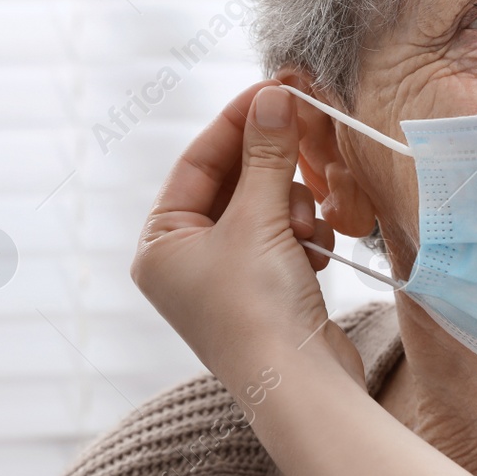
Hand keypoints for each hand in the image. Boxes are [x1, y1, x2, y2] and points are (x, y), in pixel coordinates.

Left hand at [131, 81, 364, 387]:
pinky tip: (316, 253)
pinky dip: (304, 235)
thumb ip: (267, 154)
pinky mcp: (265, 289)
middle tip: (306, 130)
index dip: (238, 122)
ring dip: (293, 207)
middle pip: (234, 182)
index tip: (276, 90)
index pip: (197, 160)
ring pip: (266, 206)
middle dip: (273, 169)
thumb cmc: (259, 310)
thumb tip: (274, 95)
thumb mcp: (259, 219)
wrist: (300, 385)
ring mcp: (226, 276)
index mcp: (160, 243)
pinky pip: (285, 235)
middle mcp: (185, 258)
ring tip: (307, 229)